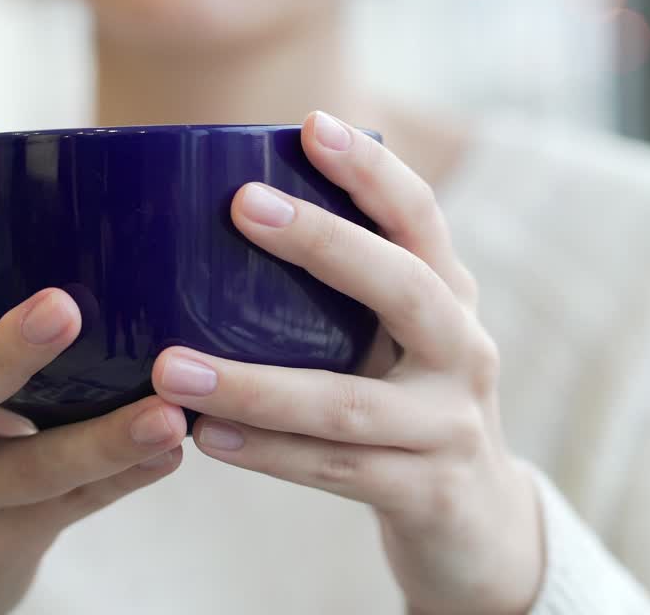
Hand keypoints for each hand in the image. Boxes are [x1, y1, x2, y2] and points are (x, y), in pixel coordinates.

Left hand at [151, 112, 543, 613]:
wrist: (478, 525)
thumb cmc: (406, 407)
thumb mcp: (394, 341)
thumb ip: (341, 292)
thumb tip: (220, 220)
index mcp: (450, 298)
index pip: (422, 218)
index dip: (374, 171)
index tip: (312, 124)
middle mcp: (463, 350)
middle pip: (404, 288)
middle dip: (325, 242)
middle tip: (241, 204)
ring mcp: (450, 425)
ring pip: (346, 401)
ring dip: (254, 384)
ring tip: (171, 366)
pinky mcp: (429, 493)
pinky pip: (336, 470)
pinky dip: (267, 453)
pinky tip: (205, 436)